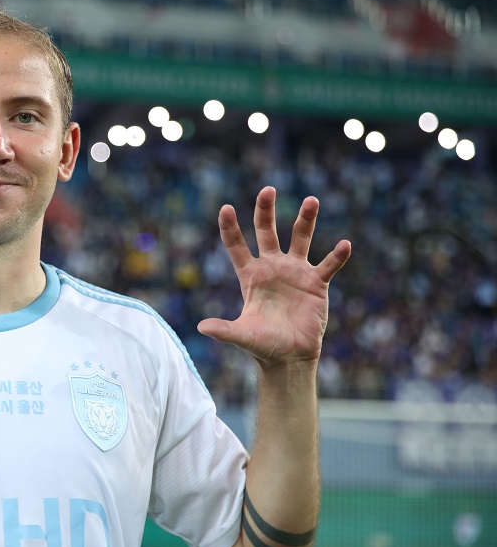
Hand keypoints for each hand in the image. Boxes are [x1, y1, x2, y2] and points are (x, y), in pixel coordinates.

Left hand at [197, 186, 350, 365]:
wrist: (289, 357)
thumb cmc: (262, 344)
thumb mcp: (242, 335)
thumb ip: (224, 330)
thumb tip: (202, 328)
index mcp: (250, 275)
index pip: (236, 245)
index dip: (230, 227)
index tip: (226, 208)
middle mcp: (272, 268)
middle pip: (267, 231)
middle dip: (266, 210)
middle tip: (268, 190)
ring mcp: (295, 272)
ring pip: (300, 239)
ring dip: (305, 220)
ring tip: (311, 201)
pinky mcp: (316, 283)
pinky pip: (328, 265)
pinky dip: (336, 256)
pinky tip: (344, 246)